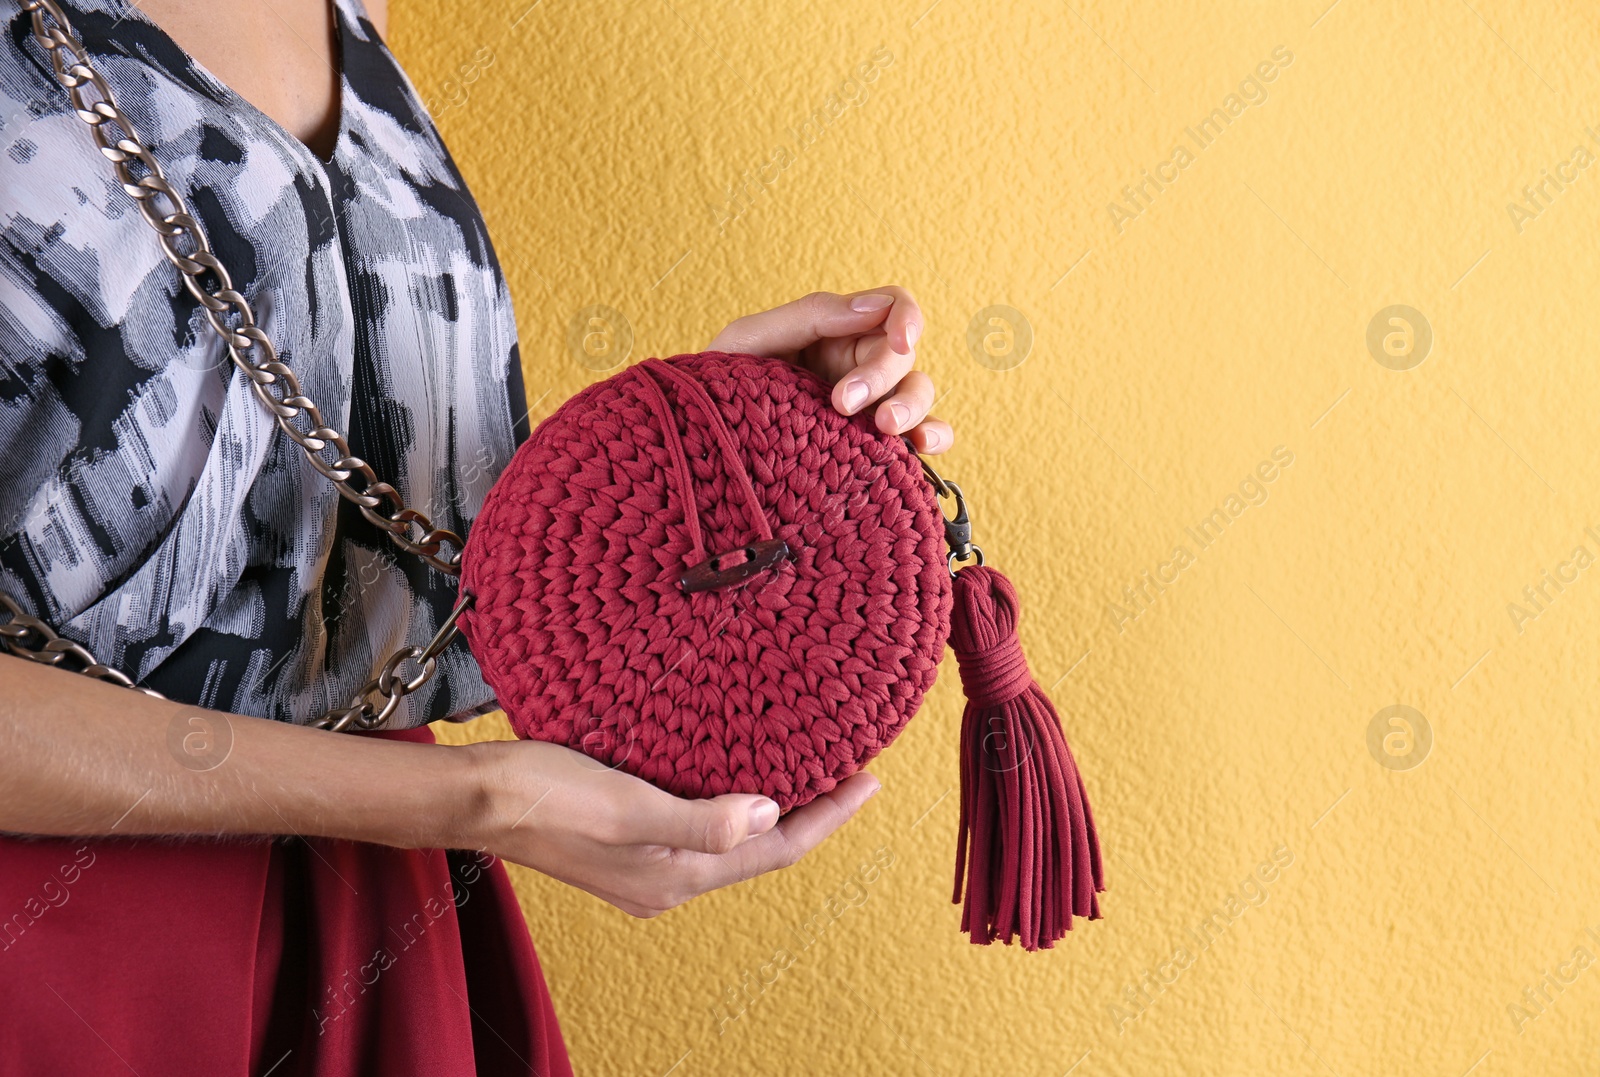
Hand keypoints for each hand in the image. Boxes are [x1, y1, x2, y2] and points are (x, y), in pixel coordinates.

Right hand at [462, 739, 879, 916]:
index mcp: (676, 877)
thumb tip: (769, 814)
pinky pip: (702, 824)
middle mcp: (669, 880)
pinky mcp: (629, 840)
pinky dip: (733, 799)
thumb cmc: (544, 796)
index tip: (869, 779)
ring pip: (733, 837)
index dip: (829, 816)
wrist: (475, 800)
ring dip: (773, 805)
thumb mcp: (628, 806)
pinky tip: (739, 768)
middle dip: (812, 811)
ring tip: (809, 764)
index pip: (777, 850)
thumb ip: (701, 821)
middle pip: (763, 849)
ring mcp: (648, 865)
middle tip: (849, 767)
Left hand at [707, 287, 952, 453]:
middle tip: (844, 403)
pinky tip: (920, 449)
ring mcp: (869, 407)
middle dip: (882, 377)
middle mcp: (861, 366)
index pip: (891, 307)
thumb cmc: (720, 383)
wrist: (702, 446)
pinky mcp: (873, 447)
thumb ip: (811, 316)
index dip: (906, 318)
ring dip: (913, 409)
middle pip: (904, 357)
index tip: (900, 340)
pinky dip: (934, 436)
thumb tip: (874, 306)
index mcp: (836, 332)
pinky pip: (919, 437)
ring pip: (919, 394)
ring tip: (885, 430)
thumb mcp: (750, 339)